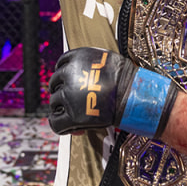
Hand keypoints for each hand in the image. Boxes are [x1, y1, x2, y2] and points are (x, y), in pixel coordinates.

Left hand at [48, 47, 177, 138]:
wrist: (133, 95)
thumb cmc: (126, 77)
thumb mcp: (105, 59)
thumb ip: (89, 62)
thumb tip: (84, 69)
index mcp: (76, 58)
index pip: (60, 64)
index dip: (64, 74)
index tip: (69, 80)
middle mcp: (68, 75)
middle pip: (54, 83)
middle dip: (61, 90)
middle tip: (73, 98)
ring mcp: (68, 96)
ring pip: (53, 103)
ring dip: (62, 108)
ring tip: (75, 112)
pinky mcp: (72, 116)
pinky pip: (56, 123)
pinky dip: (61, 126)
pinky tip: (72, 127)